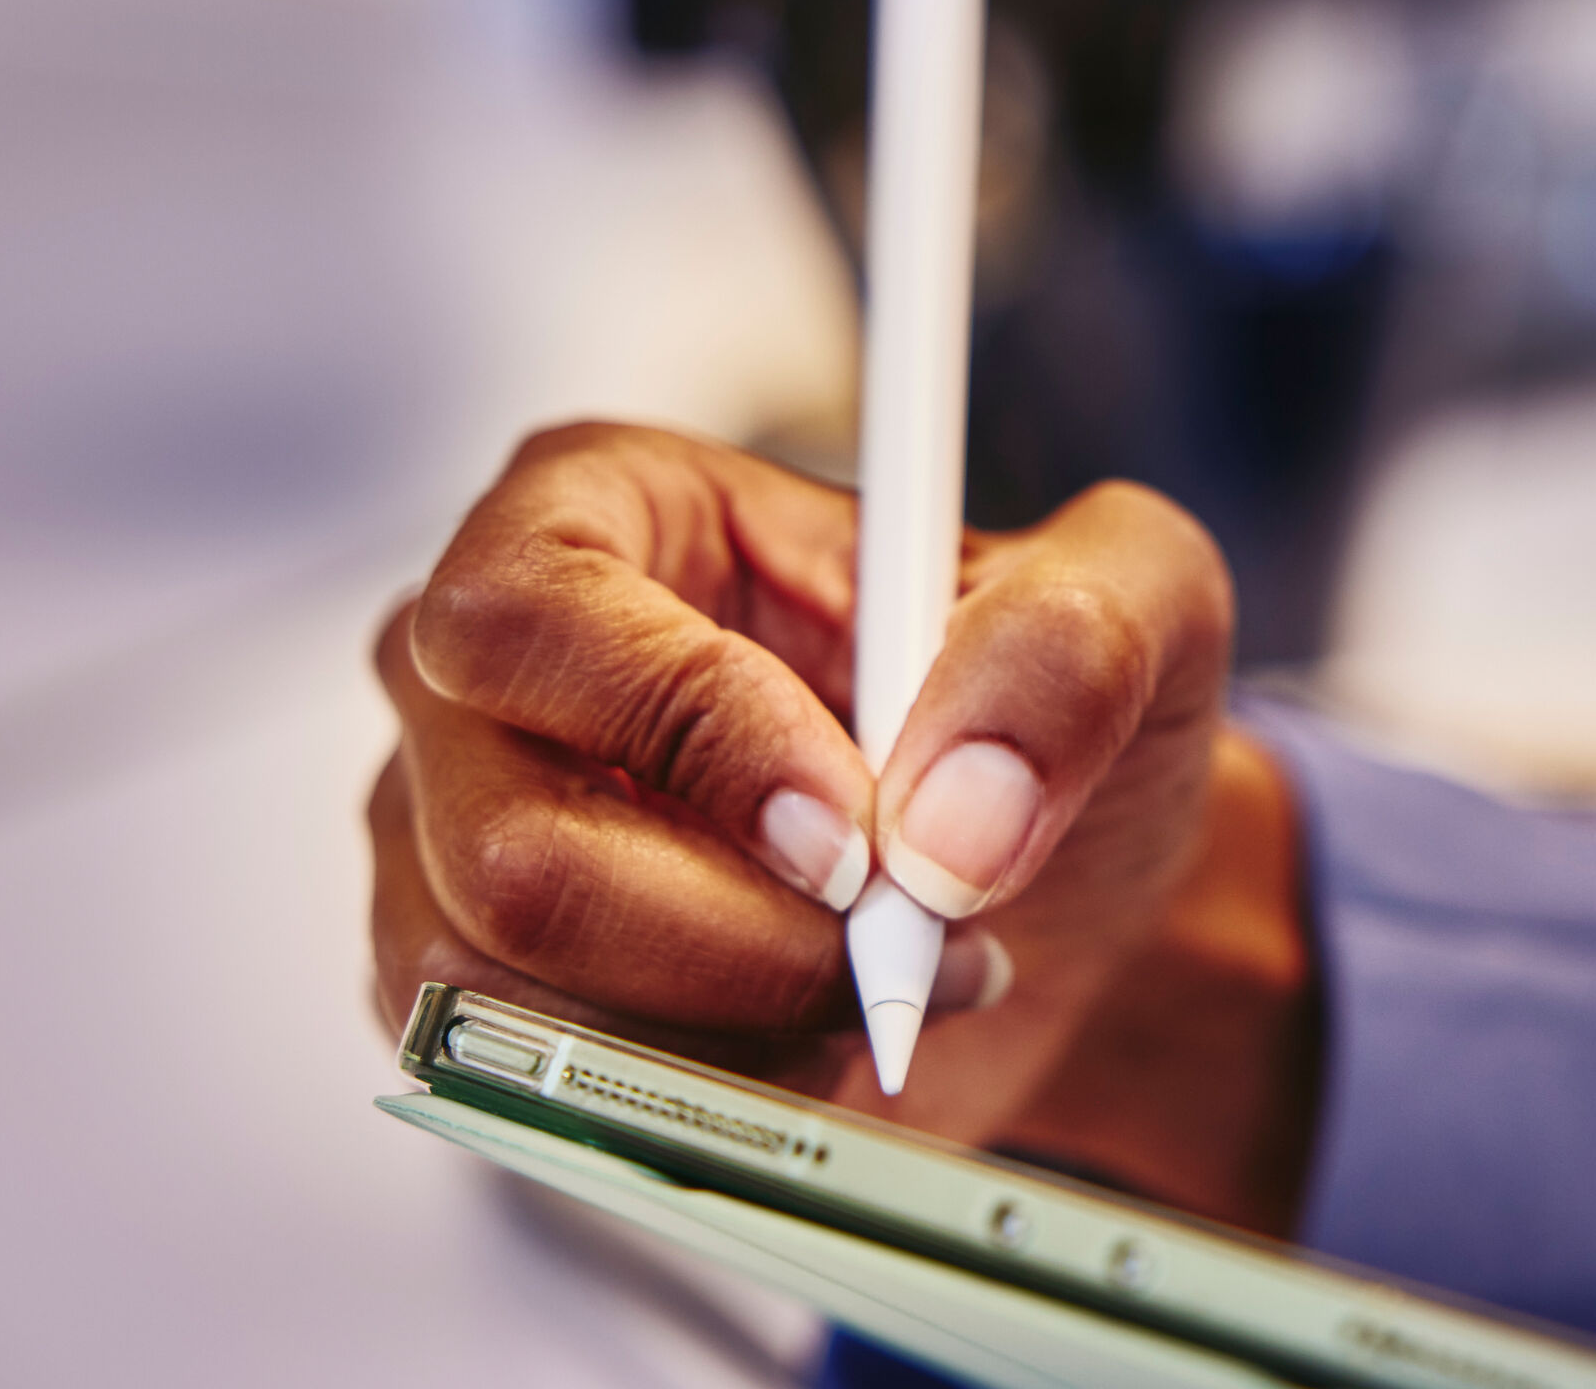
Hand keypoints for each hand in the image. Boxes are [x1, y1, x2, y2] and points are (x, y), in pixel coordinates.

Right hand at [366, 422, 1317, 1224]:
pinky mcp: (494, 997)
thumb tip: (947, 820)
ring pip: (518, 996)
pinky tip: (815, 1032)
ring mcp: (462, 844)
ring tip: (888, 974)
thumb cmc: (1049, 707)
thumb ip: (1067, 652)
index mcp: (599, 504)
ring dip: (738, 1022)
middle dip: (731, 933)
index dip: (689, 738)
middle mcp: (493, 673)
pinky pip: (550, 1090)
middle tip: (896, 932)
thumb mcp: (1134, 599)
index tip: (856, 837)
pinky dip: (712, 1091)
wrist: (1054, 891)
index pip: (530, 617)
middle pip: (504, 842)